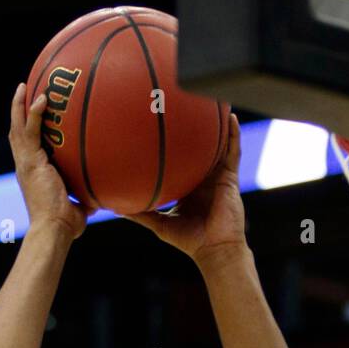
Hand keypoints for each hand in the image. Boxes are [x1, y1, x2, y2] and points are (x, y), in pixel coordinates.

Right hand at [9, 84, 89, 241]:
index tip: (34, 115)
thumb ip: (84, 200)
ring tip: (24, 85)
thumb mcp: (78, 209)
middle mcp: (25, 166)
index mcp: (32, 174)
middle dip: (18, 111)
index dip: (28, 130)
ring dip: (20, 105)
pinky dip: (34, 114)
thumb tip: (98, 199)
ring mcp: (26, 163)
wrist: (54, 230)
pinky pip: (30, 131)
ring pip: (18, 127)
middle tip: (23, 90)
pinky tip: (41, 98)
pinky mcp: (30, 162)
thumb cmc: (65, 226)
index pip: (27, 147)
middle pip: (17, 132)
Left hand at [123, 114, 245, 266]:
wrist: (214, 249)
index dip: (171, 144)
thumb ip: (141, 214)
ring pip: (217, 143)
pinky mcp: (230, 177)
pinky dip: (232, 134)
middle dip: (192, 126)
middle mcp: (202, 176)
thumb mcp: (160, 224)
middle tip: (182, 101)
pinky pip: (233, 151)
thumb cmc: (189, 240)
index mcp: (187, 185)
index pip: (179, 159)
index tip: (159, 124)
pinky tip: (229, 116)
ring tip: (211, 98)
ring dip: (216, 123)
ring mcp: (217, 175)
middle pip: (197, 146)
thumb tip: (115, 208)